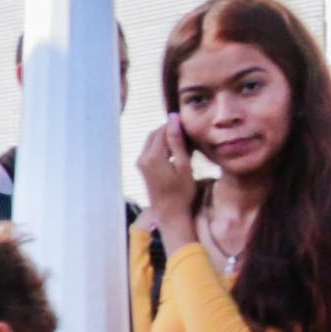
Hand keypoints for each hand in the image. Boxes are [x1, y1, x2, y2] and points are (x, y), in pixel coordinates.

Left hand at [135, 114, 201, 239]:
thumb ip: (177, 141)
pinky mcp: (143, 168)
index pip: (161, 131)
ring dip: (167, 138)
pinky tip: (178, 150)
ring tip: (185, 141)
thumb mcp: (183, 165)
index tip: (189, 123)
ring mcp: (140, 163)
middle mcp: (142, 158)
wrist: (169, 213)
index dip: (174, 124)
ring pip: (153, 141)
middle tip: (188, 131)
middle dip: (170, 129)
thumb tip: (173, 118)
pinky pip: (152, 150)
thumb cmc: (181, 191)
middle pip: (155, 134)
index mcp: (151, 157)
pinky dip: (164, 146)